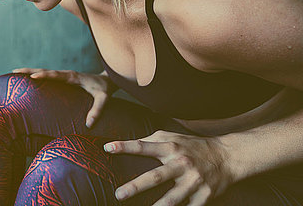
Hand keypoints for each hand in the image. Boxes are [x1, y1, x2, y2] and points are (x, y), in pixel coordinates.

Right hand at [12, 68, 115, 127]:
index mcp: (72, 77)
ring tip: (15, 74)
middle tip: (14, 71)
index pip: (55, 75)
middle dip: (29, 70)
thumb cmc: (104, 89)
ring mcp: (63, 76)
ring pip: (44, 72)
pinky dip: (36, 75)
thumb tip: (88, 125)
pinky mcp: (63, 79)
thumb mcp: (103, 99)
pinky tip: (28, 80)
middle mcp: (66, 74)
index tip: (32, 77)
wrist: (108, 80)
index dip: (44, 75)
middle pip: (45, 70)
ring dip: (30, 71)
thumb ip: (97, 110)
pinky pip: (47, 76)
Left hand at [103, 130, 233, 204]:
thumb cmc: (193, 146)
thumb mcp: (173, 137)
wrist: (227, 156)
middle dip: (136, 186)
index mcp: (171, 147)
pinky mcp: (204, 195)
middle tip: (119, 194)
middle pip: (155, 176)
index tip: (107, 148)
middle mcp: (181, 164)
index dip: (125, 146)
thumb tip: (128, 143)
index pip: (143, 146)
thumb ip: (152, 140)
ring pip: (173, 198)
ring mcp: (193, 181)